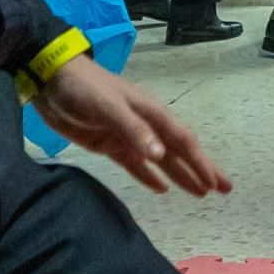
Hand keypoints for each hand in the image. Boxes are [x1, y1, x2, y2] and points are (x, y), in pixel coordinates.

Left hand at [35, 55, 232, 198]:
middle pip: (178, 151)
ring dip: (180, 175)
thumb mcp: (108, 105)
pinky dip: (150, 176)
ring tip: (200, 194)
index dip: (199, 162)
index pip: (181, 140)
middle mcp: (144, 125)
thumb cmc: (84, 88)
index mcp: (150, 112)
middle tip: (223, 190)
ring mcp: (127, 135)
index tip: (214, 183)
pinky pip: (135, 164)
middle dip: (200, 169)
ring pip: (161, 160)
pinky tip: (162, 188)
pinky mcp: (109, 144)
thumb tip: (161, 155)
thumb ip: (133, 129)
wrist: (51, 80)